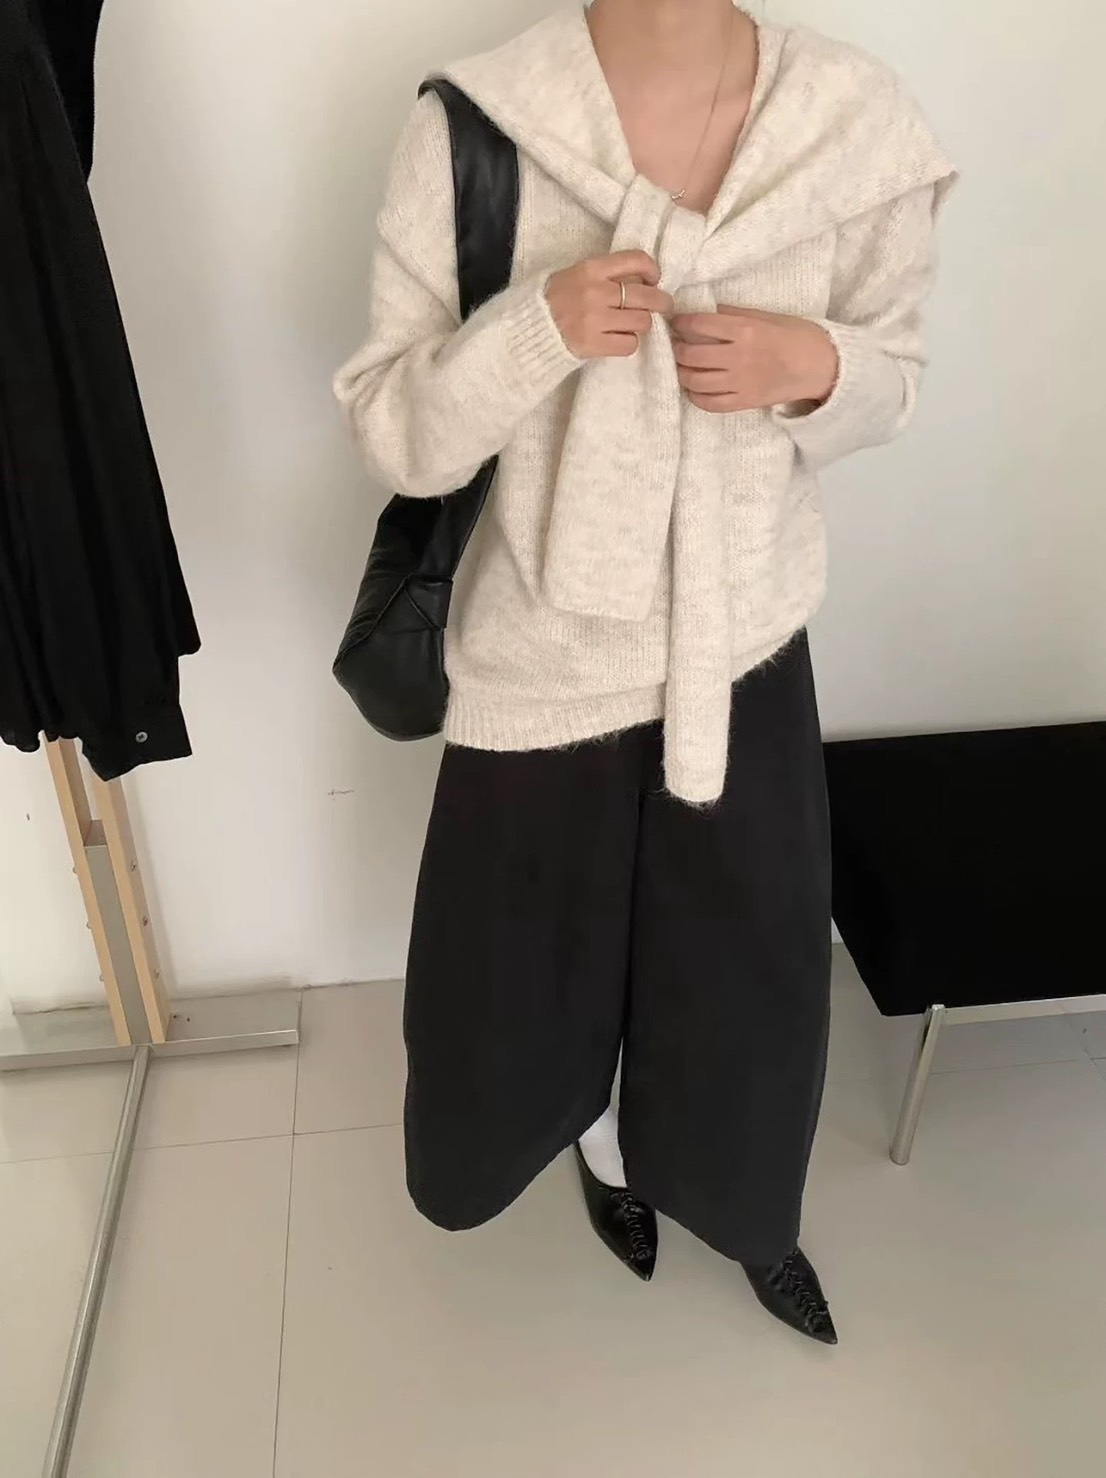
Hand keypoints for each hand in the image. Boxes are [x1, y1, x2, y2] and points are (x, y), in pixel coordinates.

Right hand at [546, 251, 674, 359]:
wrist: (530, 328)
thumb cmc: (556, 298)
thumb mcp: (577, 273)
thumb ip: (606, 273)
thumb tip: (642, 280)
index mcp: (592, 269)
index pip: (636, 260)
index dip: (652, 270)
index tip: (654, 279)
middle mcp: (596, 292)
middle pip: (646, 296)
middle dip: (661, 302)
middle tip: (663, 306)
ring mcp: (595, 320)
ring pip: (641, 322)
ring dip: (641, 324)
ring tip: (632, 324)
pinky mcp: (594, 345)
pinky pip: (629, 345)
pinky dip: (629, 343)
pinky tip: (620, 339)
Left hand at [671, 306, 838, 412]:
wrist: (823, 367)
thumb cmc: (799, 336)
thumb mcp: (769, 316)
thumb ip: (736, 314)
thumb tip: (709, 311)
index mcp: (745, 329)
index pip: (699, 324)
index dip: (681, 322)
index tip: (676, 322)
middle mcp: (739, 356)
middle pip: (690, 354)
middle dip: (677, 348)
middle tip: (677, 345)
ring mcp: (740, 382)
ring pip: (694, 380)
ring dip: (682, 372)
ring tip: (683, 366)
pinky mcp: (745, 402)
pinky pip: (709, 403)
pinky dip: (695, 396)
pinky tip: (694, 388)